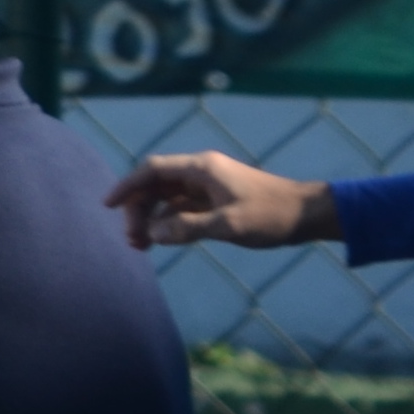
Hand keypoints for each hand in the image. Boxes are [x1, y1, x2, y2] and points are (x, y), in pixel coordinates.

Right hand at [105, 151, 332, 253]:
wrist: (306, 215)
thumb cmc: (271, 216)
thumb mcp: (228, 225)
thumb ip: (188, 228)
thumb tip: (154, 234)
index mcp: (202, 168)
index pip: (152, 170)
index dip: (127, 187)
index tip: (107, 206)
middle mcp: (201, 173)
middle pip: (155, 185)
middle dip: (138, 209)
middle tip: (133, 240)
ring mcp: (208, 188)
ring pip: (166, 199)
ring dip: (151, 219)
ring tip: (142, 245)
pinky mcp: (215, 203)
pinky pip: (181, 209)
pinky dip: (167, 223)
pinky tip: (162, 241)